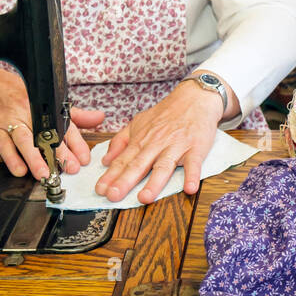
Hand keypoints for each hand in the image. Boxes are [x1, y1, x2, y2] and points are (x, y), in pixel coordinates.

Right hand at [0, 66, 103, 178]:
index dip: (77, 144)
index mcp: (46, 109)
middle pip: (46, 134)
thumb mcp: (50, 106)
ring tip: (45, 173)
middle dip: (60, 152)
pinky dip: (11, 158)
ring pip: (25, 140)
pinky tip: (20, 170)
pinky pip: (3, 144)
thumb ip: (75, 117)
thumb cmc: (22, 99)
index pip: (65, 126)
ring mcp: (12, 121)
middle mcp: (30, 114)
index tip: (84, 159)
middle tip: (70, 168)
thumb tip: (100, 118)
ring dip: (35, 158)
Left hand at [94, 78, 226, 203]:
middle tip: (113, 196)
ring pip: (163, 166)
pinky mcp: (195, 148)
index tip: (99, 190)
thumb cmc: (167, 112)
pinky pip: (193, 164)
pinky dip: (192, 176)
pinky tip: (190, 188)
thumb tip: (106, 160)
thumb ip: (121, 141)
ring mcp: (176, 146)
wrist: (194, 97)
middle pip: (138, 165)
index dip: (110, 176)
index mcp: (141, 140)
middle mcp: (156, 144)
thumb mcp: (138, 122)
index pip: (122, 160)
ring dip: (154, 182)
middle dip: (125, 181)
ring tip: (145, 198)